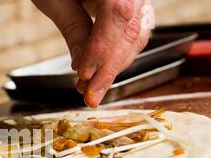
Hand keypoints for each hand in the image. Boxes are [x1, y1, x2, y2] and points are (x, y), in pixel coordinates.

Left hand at [33, 0, 150, 106]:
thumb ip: (73, 28)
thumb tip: (82, 69)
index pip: (119, 13)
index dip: (102, 47)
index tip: (83, 74)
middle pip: (132, 30)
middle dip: (110, 68)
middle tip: (90, 96)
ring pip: (137, 36)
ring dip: (114, 68)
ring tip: (91, 90)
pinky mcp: (135, 7)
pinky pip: (132, 34)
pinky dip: (116, 57)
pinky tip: (99, 74)